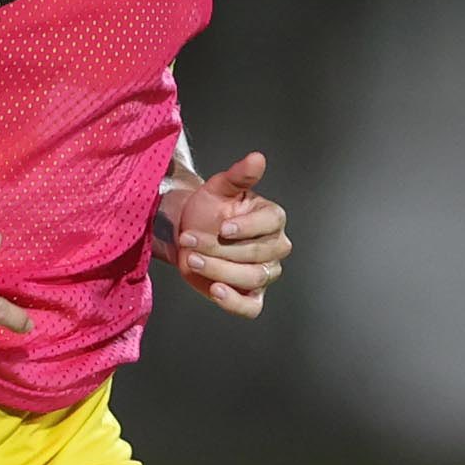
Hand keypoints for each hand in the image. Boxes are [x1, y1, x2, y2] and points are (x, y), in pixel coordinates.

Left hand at [158, 150, 290, 317]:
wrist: (189, 233)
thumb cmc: (208, 208)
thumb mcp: (219, 188)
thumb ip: (239, 175)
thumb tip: (257, 157)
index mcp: (273, 218)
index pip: (270, 225)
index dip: (247, 228)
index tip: (222, 226)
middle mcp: (275, 247)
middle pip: (258, 255)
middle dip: (221, 249)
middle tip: (191, 240)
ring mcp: (265, 273)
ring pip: (252, 278)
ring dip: (220, 270)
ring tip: (193, 260)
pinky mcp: (250, 296)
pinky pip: (250, 307)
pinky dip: (234, 303)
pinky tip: (216, 291)